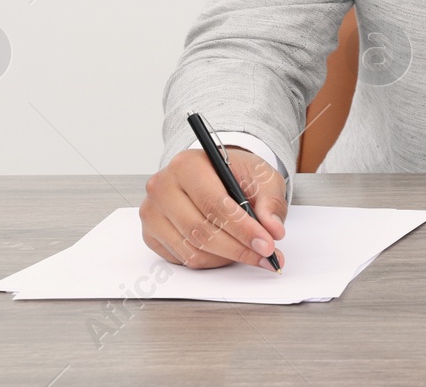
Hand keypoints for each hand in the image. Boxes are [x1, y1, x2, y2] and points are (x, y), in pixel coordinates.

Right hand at [140, 147, 286, 270]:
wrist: (216, 174)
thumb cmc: (236, 174)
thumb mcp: (261, 177)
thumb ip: (270, 201)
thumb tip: (273, 229)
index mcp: (186, 165)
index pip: (213, 204)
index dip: (242, 229)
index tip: (267, 244)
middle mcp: (162, 187)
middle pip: (200, 230)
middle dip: (238, 248)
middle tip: (266, 255)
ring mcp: (152, 212)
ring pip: (192, 250)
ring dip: (226, 258)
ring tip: (250, 253)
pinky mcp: (151, 234)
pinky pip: (183, 259)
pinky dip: (211, 261)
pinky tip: (227, 251)